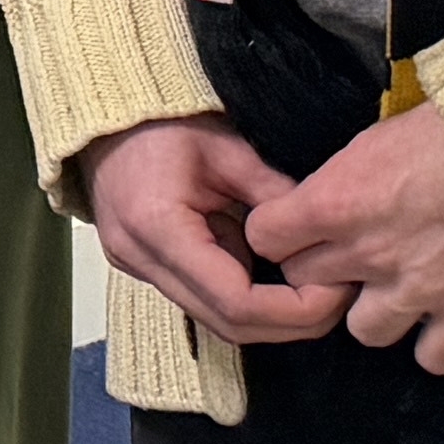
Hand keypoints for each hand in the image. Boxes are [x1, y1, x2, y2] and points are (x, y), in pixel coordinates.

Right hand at [72, 114, 345, 347]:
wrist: (106, 120)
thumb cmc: (165, 124)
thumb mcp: (231, 151)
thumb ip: (276, 197)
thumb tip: (322, 238)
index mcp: (158, 227)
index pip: (237, 302)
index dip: (295, 309)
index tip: (335, 290)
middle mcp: (139, 258)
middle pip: (227, 324)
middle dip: (291, 321)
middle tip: (336, 296)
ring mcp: (135, 267)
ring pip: (214, 321)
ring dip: (269, 314)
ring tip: (310, 287)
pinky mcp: (141, 267)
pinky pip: (201, 301)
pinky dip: (242, 297)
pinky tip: (269, 274)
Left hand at [244, 104, 443, 376]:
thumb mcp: (381, 139)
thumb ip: (345, 179)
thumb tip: (327, 196)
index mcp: (335, 201)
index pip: (266, 237)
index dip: (281, 236)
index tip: (301, 232)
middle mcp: (368, 251)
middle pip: (310, 284)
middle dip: (328, 272)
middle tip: (359, 260)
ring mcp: (420, 289)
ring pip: (366, 330)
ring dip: (382, 313)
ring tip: (408, 291)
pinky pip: (434, 359)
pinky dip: (440, 345)